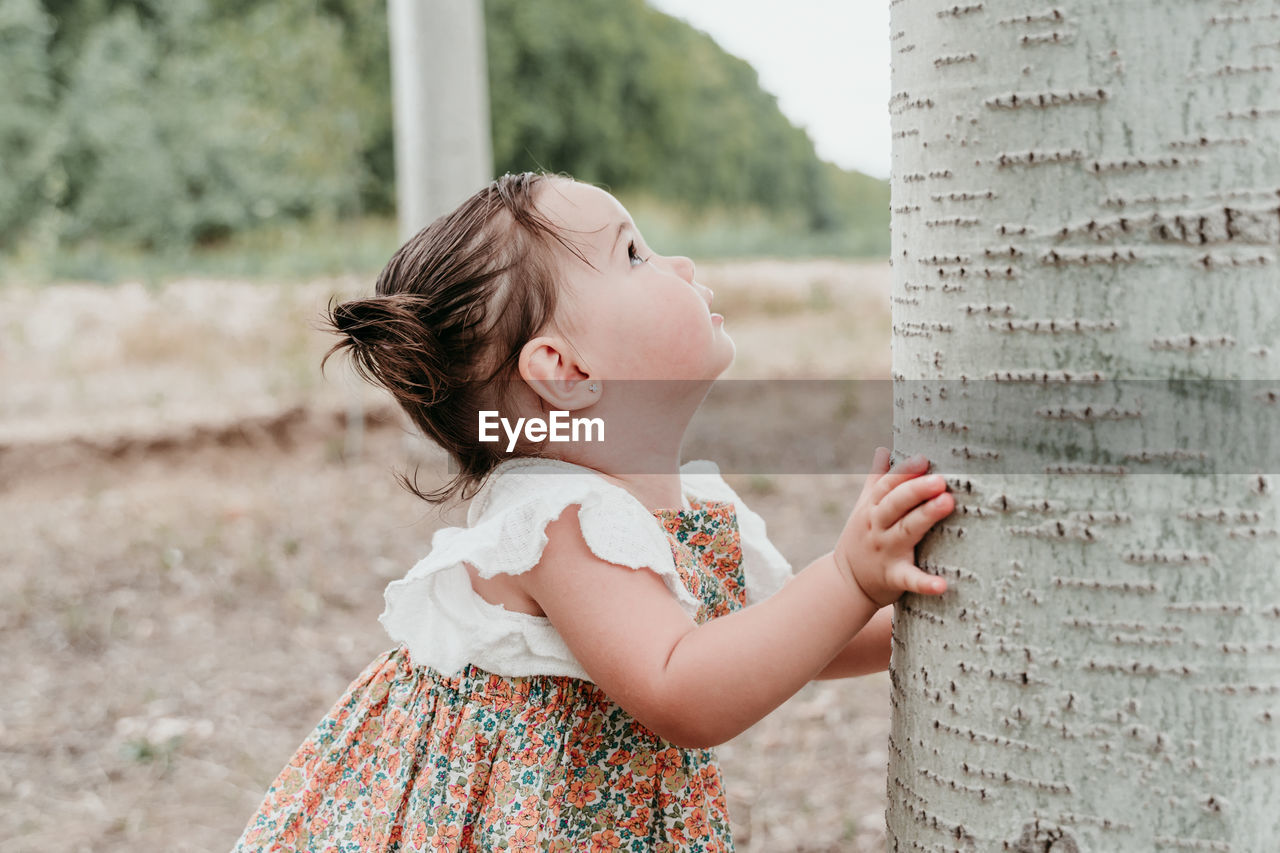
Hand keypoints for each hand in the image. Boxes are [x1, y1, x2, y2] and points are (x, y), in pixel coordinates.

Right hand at [832, 447, 952, 606]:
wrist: (846, 583)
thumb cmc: (862, 539)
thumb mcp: (864, 508)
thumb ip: (876, 480)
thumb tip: (883, 449)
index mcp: (872, 508)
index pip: (887, 485)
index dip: (905, 471)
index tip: (924, 459)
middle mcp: (877, 527)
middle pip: (896, 504)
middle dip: (916, 490)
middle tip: (940, 480)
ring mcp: (886, 551)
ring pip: (905, 531)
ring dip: (925, 517)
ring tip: (947, 502)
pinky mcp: (893, 577)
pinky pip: (909, 579)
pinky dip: (924, 582)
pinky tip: (942, 584)